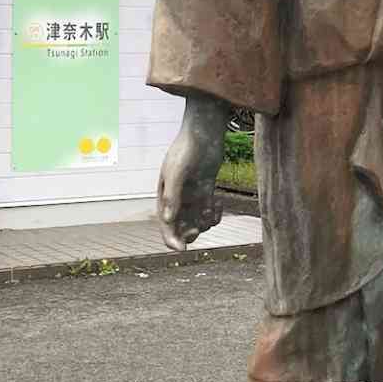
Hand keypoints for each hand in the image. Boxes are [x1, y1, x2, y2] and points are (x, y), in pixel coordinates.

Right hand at [157, 100, 230, 249]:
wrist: (205, 132)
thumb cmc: (186, 149)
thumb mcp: (177, 172)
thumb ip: (173, 196)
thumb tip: (169, 220)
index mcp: (165, 196)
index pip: (165, 224)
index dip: (171, 239)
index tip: (181, 249)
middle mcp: (178, 198)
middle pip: (181, 227)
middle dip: (189, 233)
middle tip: (198, 230)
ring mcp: (193, 195)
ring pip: (197, 221)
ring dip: (204, 223)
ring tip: (210, 210)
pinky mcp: (207, 190)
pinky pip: (209, 212)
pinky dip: (214, 213)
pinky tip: (217, 203)